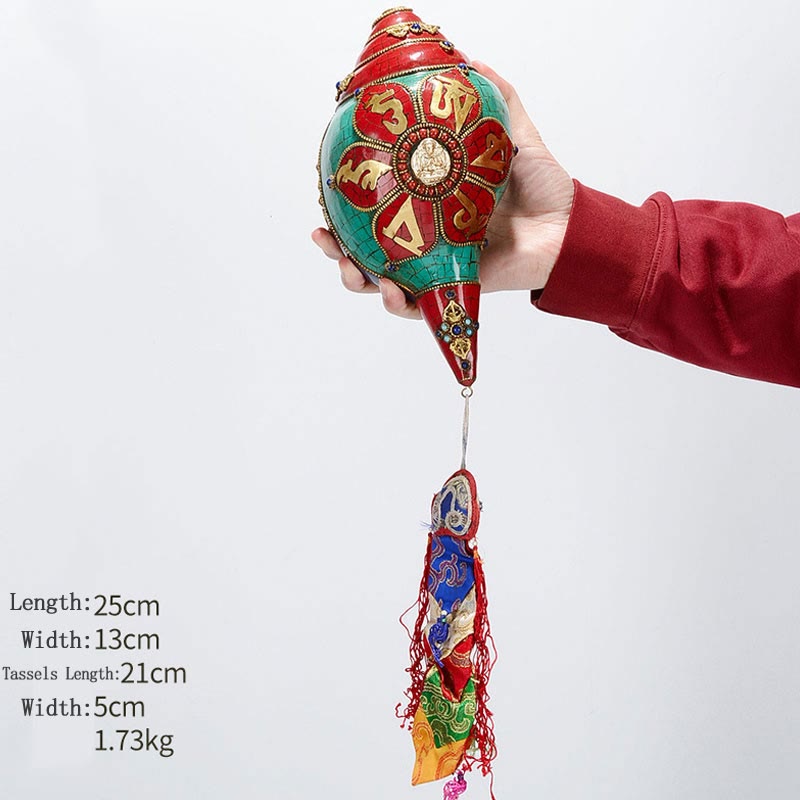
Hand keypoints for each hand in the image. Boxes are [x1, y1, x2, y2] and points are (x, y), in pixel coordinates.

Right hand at [312, 62, 573, 319]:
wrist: (570, 229)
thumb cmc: (543, 188)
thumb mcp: (515, 137)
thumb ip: (497, 100)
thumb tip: (470, 61)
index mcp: (430, 204)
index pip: (377, 208)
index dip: (346, 205)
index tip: (327, 193)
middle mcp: (427, 238)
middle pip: (368, 249)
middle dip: (339, 249)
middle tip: (326, 239)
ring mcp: (437, 267)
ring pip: (383, 282)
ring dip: (359, 280)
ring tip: (352, 271)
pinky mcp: (453, 289)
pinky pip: (418, 306)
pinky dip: (400, 304)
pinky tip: (392, 291)